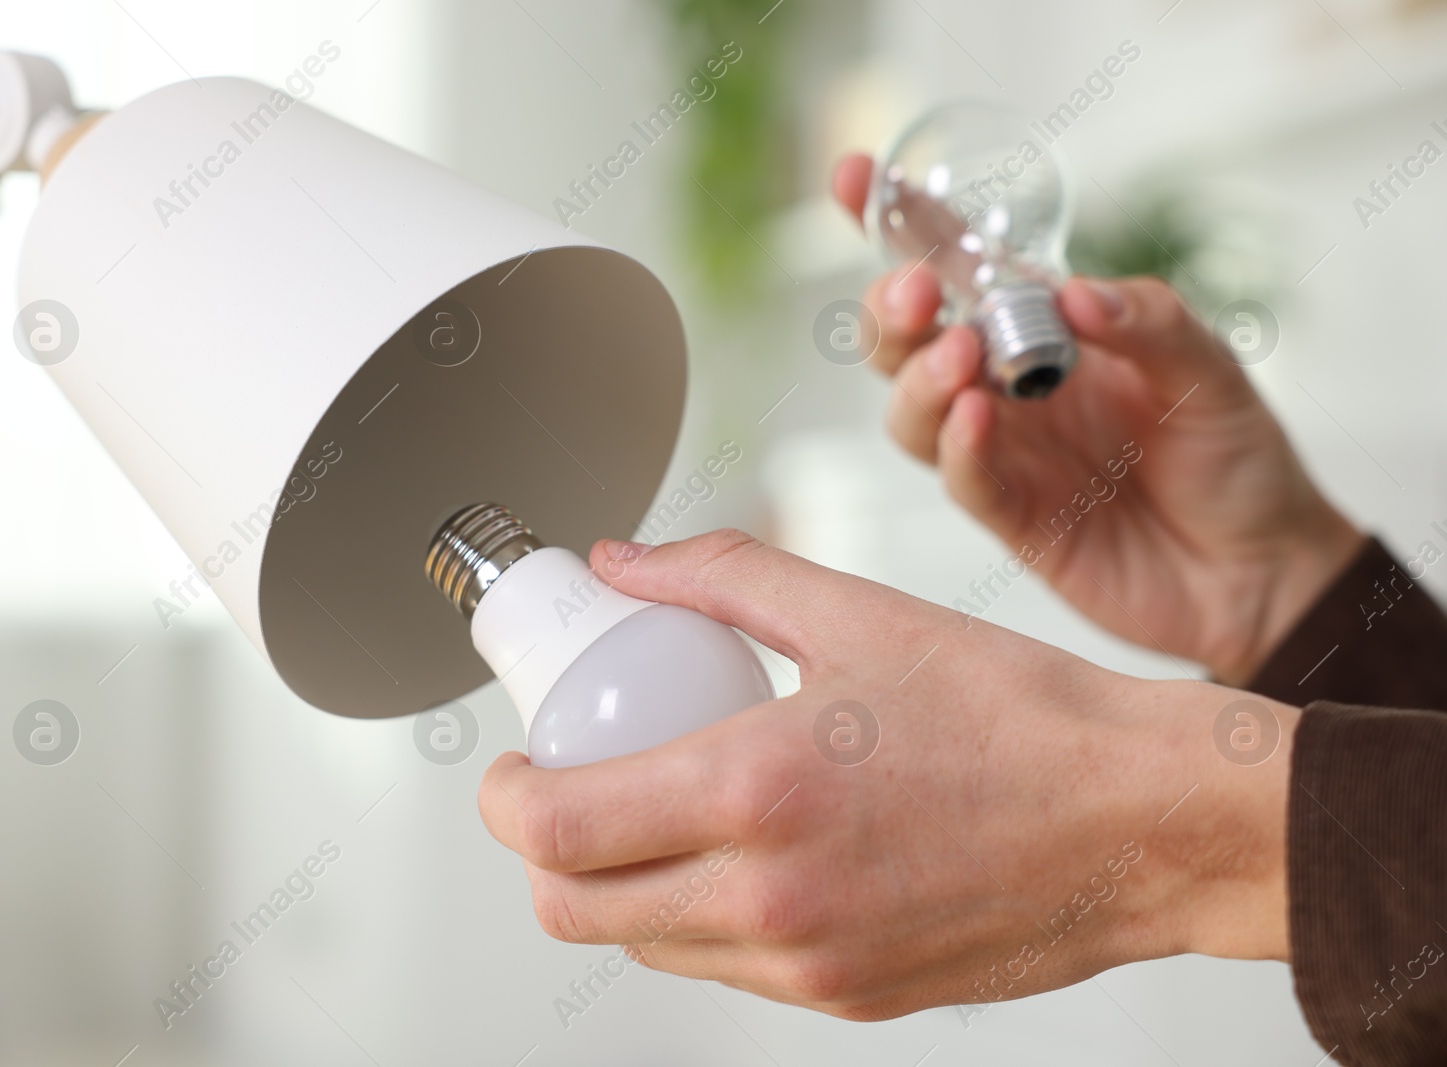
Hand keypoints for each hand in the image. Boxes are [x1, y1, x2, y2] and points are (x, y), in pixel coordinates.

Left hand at [479, 530, 1293, 1019]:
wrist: (1139, 822)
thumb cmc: (1019, 717)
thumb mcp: (859, 612)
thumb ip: (722, 578)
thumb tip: (625, 564)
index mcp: (757, 793)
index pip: (553, 829)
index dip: (504, 798)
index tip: (514, 764)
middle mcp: (769, 899)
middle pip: (574, 908)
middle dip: (541, 850)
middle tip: (565, 788)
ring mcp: (807, 965)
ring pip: (644, 945)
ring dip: (619, 884)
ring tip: (661, 810)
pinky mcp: (847, 999)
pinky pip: (726, 969)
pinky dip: (699, 917)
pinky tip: (745, 852)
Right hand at [832, 153, 1362, 684]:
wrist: (1264, 568)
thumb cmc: (1234, 457)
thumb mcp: (1211, 367)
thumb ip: (1147, 322)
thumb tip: (1072, 294)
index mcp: (1048, 329)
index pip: (959, 265)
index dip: (900, 221)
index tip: (852, 176)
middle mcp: (1010, 387)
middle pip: (906, 341)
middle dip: (891, 310)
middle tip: (916, 294)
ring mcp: (1004, 453)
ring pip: (912, 410)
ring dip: (920, 378)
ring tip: (963, 359)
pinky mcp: (1012, 518)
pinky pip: (961, 478)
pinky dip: (958, 448)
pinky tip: (977, 420)